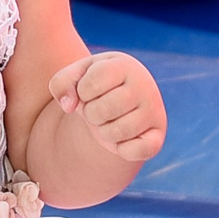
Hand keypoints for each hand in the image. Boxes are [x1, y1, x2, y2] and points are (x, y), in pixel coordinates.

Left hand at [48, 53, 165, 162]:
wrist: (123, 101)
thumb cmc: (96, 86)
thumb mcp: (75, 77)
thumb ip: (61, 83)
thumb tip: (68, 106)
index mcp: (124, 66)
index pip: (89, 85)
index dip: (82, 92)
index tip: (89, 89)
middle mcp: (144, 86)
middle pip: (101, 111)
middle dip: (91, 114)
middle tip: (99, 108)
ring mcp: (154, 112)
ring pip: (116, 133)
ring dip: (104, 131)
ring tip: (110, 120)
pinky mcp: (157, 137)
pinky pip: (136, 151)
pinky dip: (122, 150)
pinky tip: (123, 138)